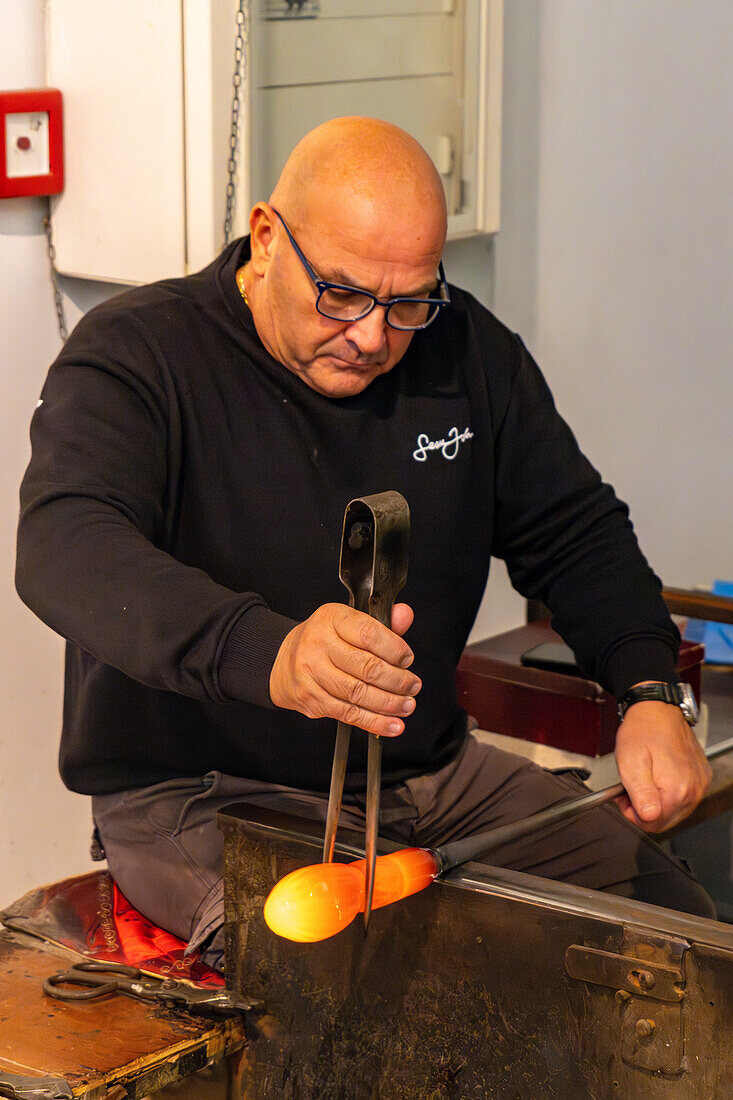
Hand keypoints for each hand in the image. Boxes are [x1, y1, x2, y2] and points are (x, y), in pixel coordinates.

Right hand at [269, 602, 420, 736]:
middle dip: (397, 680)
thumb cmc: (323, 641)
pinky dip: (374, 722)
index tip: (407, 659)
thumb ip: (381, 623)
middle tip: (413, 686)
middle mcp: (318, 643)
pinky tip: (392, 724)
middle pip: (366, 666)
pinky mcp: (311, 699)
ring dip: (389, 703)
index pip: (368, 634)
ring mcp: (312, 673)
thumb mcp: (348, 623)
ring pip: (358, 693)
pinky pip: (348, 713)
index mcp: (331, 618)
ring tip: (406, 705)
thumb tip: (405, 616)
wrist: (282, 664)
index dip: (394, 649)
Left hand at [614, 701, 711, 831]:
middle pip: (665, 821)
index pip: (653, 824)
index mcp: (676, 790)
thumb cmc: (642, 731)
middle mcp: (693, 790)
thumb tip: (648, 817)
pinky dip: (670, 792)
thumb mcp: (631, 763)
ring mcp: (699, 783)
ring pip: (675, 811)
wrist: (657, 710)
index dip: (633, 814)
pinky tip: (659, 775)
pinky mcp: (701, 777)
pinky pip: (685, 797)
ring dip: (657, 802)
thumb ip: (640, 795)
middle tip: (631, 789)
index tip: (625, 798)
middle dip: (644, 810)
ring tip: (645, 780)